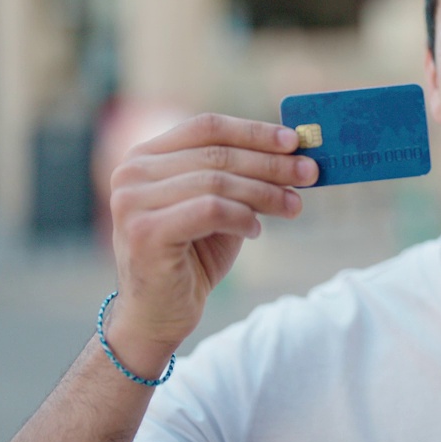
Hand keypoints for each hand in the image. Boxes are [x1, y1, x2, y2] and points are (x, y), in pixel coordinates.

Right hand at [105, 113, 317, 373]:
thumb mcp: (220, 207)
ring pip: (217, 182)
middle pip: (217, 154)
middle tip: (310, 173)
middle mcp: (130, 172)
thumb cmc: (192, 256)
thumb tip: (293, 153)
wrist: (159, 314)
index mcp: (145, 156)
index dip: (254, 132)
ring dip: (265, 193)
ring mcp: (132, 202)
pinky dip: (242, 217)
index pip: (206, 127)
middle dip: (271, 164)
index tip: (295, 141)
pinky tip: (256, 231)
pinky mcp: (145, 232)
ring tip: (293, 206)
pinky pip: (210, 210)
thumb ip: (241, 178)